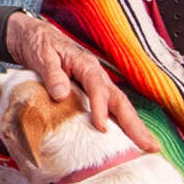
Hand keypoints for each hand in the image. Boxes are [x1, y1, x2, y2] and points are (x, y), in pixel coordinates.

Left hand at [10, 13, 146, 143]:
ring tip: (150, 146)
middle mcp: (96, 75)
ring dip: (135, 127)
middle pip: (120, 101)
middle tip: (150, 145)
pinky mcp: (91, 93)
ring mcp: (96, 85)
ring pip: (120, 106)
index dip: (101, 108)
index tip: (102, 128)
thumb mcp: (41, 56)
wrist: (32, 36)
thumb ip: (51, 73)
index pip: (98, 88)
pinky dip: (122, 125)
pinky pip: (110, 109)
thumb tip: (61, 94)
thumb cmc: (38, 44)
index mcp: (86, 65)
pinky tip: (129, 140)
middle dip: (135, 124)